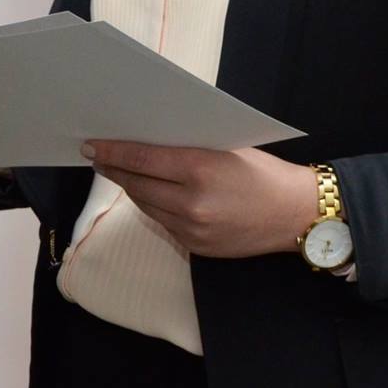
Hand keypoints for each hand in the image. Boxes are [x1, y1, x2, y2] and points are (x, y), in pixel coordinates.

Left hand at [85, 140, 316, 258]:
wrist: (295, 215)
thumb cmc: (263, 172)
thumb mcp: (226, 147)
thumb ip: (187, 147)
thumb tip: (146, 140)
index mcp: (199, 169)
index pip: (141, 159)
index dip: (112, 152)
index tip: (92, 146)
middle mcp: (191, 202)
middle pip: (136, 184)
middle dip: (114, 170)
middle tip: (97, 157)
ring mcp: (192, 229)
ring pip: (145, 205)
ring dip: (131, 188)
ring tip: (119, 172)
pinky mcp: (195, 247)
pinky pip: (162, 222)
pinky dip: (152, 206)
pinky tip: (148, 193)